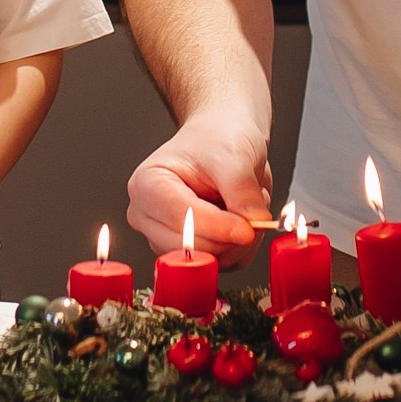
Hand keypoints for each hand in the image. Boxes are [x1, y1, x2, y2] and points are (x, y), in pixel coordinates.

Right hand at [125, 109, 272, 259]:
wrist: (225, 137)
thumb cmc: (219, 137)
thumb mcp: (234, 155)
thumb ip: (242, 190)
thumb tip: (253, 222)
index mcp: (147, 185)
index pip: (181, 219)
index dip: (218, 227)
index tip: (249, 227)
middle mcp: (149, 216)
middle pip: (191, 247)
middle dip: (230, 234)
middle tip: (252, 206)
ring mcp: (167, 237)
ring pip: (209, 260)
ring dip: (239, 240)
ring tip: (244, 203)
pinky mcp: (191, 251)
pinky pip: (224, 264)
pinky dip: (243, 247)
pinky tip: (241, 217)